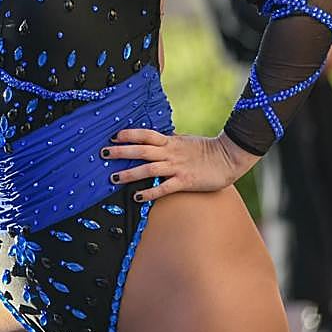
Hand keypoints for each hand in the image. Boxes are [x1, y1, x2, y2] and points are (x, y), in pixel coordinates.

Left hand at [102, 129, 259, 202]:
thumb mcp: (184, 140)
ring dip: (129, 174)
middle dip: (121, 151)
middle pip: (141, 150)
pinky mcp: (185, 181)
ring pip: (148, 169)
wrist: (229, 158)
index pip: (145, 134)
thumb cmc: (207, 150)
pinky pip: (163, 188)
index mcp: (170, 141)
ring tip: (113, 178)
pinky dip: (149, 192)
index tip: (113, 136)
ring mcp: (177, 167)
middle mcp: (170, 153)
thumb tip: (155, 139)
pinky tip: (137, 197)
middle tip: (103, 154)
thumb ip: (169, 141)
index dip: (129, 134)